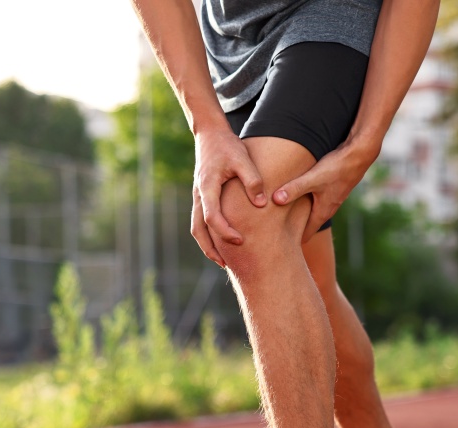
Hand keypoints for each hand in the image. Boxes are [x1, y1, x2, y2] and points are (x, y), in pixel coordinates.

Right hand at [191, 127, 266, 267]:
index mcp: (207, 186)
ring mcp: (197, 197)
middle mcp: (198, 195)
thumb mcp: (243, 159)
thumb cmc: (228, 145)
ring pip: (196, 228)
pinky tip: (222, 243)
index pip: (212, 217)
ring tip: (223, 260)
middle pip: (198, 229)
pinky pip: (200, 222)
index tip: (240, 241)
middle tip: (226, 264)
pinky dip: (208, 236)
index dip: (225, 232)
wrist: (210, 134)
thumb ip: (253, 181)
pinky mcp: (201, 197)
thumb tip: (261, 204)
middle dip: (211, 248)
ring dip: (207, 245)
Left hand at [272, 138, 380, 242]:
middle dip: (294, 230)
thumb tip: (275, 200)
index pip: (306, 234)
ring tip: (282, 216)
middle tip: (276, 234)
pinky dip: (306, 202)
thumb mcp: (312, 179)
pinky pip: (316, 200)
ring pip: (312, 211)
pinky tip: (297, 195)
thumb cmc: (337, 168)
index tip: (280, 246)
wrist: (359, 155)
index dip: (293, 241)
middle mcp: (328, 208)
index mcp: (322, 212)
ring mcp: (331, 199)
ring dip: (299, 215)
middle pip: (308, 224)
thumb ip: (294, 189)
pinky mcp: (332, 188)